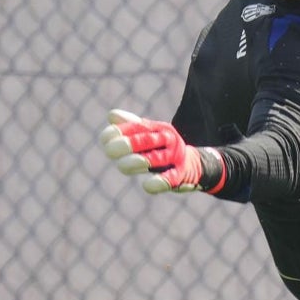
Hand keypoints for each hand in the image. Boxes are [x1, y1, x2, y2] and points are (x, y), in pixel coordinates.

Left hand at [99, 109, 221, 193]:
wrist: (194, 164)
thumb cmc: (163, 149)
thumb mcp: (150, 135)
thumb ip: (131, 126)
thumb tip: (112, 115)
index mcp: (159, 129)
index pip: (139, 127)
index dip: (121, 131)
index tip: (105, 139)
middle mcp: (169, 140)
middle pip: (147, 140)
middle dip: (129, 144)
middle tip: (109, 150)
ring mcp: (176, 157)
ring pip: (157, 159)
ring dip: (139, 161)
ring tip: (122, 165)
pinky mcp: (181, 175)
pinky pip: (171, 178)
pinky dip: (160, 182)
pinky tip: (147, 185)